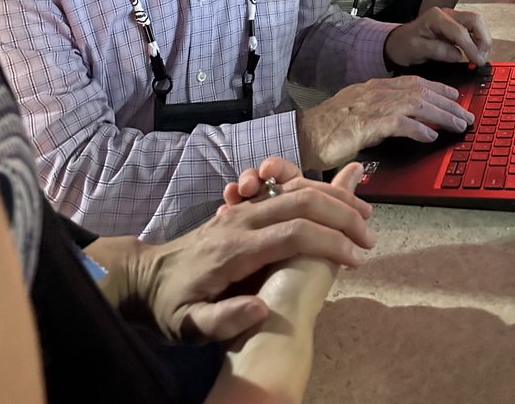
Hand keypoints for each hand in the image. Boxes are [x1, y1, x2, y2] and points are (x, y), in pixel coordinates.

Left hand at [100, 163, 374, 342]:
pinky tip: (336, 199)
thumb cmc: (169, 306)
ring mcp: (242, 210)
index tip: (357, 257)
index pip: (293, 233)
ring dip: (334, 197)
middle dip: (342, 213)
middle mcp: (242, 221)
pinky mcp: (244, 208)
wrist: (144, 277)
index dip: (329, 241)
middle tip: (370, 235)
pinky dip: (315, 189)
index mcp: (235, 249)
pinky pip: (285, 188)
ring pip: (296, 188)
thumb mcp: (187, 326)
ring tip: (364, 213)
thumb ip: (223, 320)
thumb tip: (261, 306)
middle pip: (302, 200)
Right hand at [296, 77, 473, 169]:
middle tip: (467, 114)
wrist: (304, 134)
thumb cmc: (327, 128)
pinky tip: (431, 136)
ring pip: (417, 105)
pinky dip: (418, 128)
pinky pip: (400, 123)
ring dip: (442, 115)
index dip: (437, 87)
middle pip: (421, 92)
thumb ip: (378, 113)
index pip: (413, 82)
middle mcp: (376, 92)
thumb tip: (400, 121)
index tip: (454, 94)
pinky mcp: (368, 123)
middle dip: (448, 103)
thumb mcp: (358, 114)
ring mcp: (372, 106)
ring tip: (459, 125)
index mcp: (374, 87)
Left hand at [383, 6, 491, 69]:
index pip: (460, 31)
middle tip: (482, 59)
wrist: (399, 42)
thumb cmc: (405, 45)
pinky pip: (473, 30)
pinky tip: (477, 53)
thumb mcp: (417, 50)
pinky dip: (479, 40)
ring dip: (483, 40)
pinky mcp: (457, 25)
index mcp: (435, 17)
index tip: (478, 61)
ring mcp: (453, 18)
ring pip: (477, 23)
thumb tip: (458, 55)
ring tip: (480, 57)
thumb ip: (437, 51)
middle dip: (483, 39)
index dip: (471, 47)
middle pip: (475, 20)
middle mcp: (447, 13)